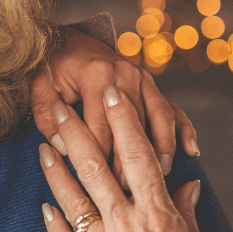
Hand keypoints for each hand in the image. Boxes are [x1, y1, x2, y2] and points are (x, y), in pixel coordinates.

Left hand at [32, 27, 197, 185]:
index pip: (100, 126)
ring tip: (161, 174)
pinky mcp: (151, 85)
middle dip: (130, 160)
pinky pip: (172, 108)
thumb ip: (48, 120)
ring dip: (162, 148)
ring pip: (159, 118)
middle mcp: (125, 74)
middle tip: (127, 190)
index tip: (98, 184)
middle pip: (133, 126)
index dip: (99, 158)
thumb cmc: (51, 69)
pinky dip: (183, 129)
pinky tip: (192, 150)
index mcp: (96, 75)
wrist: (69, 41)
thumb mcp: (40, 90)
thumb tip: (65, 148)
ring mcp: (142, 78)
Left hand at [37, 86, 232, 231]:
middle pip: (94, 168)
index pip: (136, 155)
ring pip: (71, 200)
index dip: (123, 120)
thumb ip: (187, 214)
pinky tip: (44, 204)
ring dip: (54, 170)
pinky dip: (53, 221)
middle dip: (74, 132)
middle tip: (56, 105)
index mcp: (159, 215)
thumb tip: (185, 182)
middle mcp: (126, 227)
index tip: (112, 91)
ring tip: (41, 146)